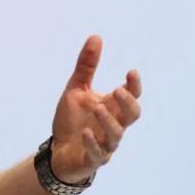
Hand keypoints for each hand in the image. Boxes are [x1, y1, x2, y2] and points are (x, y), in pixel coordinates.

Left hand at [49, 35, 141, 183]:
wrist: (59, 150)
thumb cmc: (73, 119)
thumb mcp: (76, 89)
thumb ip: (86, 66)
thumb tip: (96, 36)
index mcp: (111, 107)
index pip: (131, 96)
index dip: (134, 86)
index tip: (131, 71)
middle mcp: (113, 125)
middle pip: (132, 116)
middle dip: (128, 104)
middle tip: (118, 91)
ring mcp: (105, 143)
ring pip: (116, 135)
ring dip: (108, 121)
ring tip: (97, 107)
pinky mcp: (92, 158)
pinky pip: (97, 154)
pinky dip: (92, 143)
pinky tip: (85, 132)